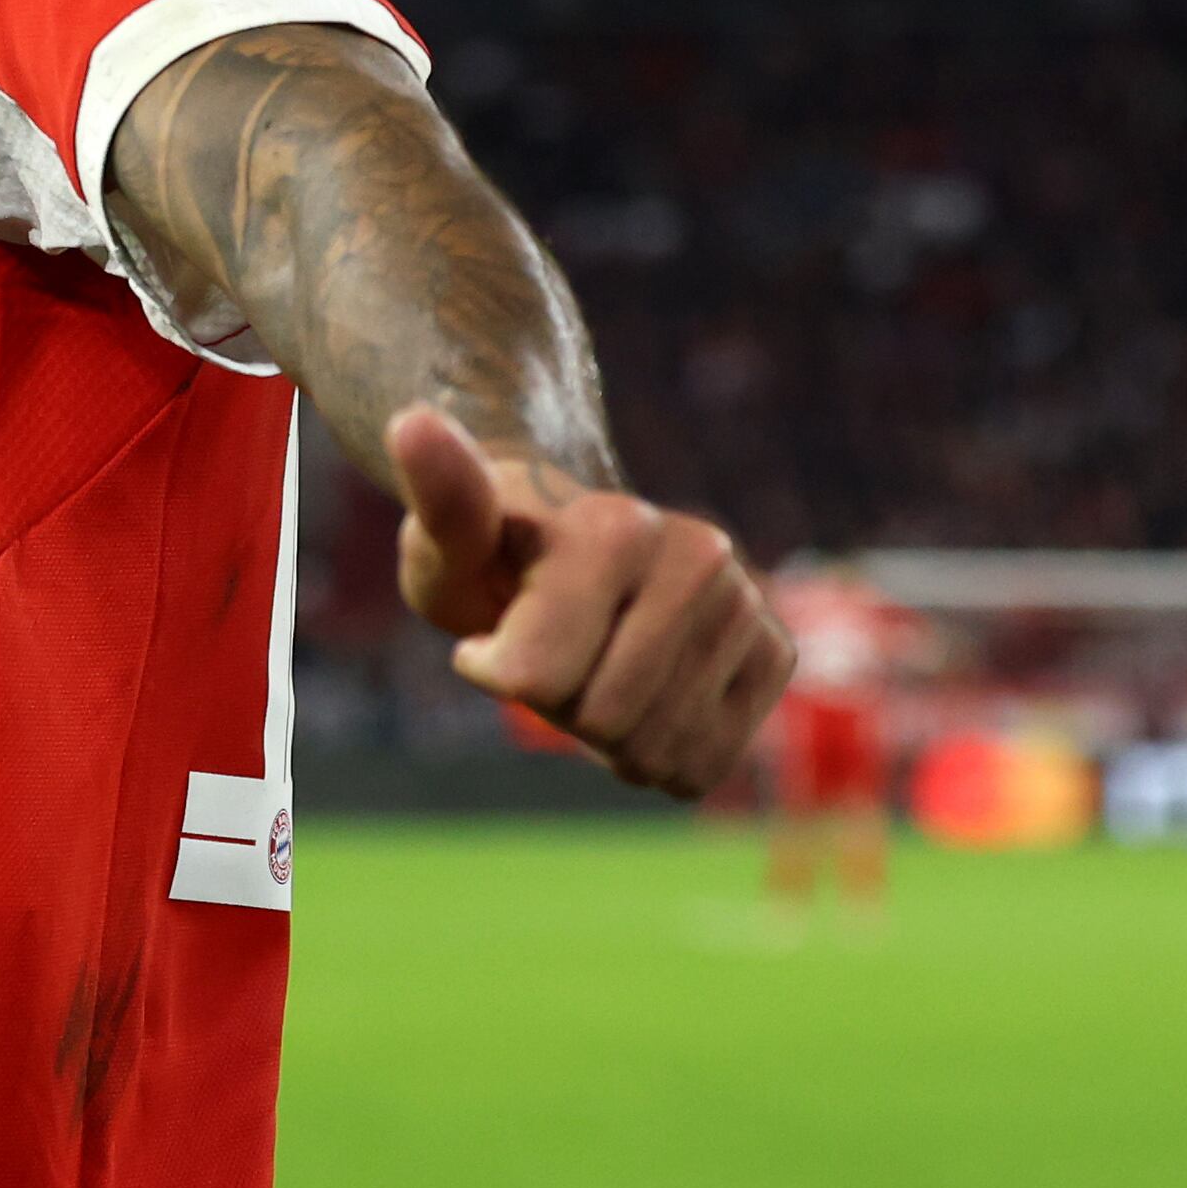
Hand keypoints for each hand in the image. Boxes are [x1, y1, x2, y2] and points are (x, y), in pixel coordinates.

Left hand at [389, 404, 792, 797]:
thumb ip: (439, 498)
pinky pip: (706, 764)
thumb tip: (411, 423)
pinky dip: (658, 758)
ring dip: (606, 738)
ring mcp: (746, 602)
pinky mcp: (775, 651)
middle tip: (551, 646)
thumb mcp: (444, 538)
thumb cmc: (492, 552)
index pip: (536, 678)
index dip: (493, 670)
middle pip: (604, 720)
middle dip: (556, 706)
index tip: (489, 625)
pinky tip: (642, 700)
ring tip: (595, 666)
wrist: (570, 546)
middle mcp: (699, 555)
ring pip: (658, 752)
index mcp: (614, 527)